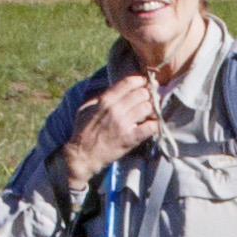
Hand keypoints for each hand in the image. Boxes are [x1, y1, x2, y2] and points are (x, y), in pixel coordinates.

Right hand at [56, 72, 161, 193]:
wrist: (82, 156)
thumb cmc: (82, 132)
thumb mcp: (85, 109)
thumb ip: (99, 97)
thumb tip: (115, 89)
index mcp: (105, 101)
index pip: (128, 82)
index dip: (140, 80)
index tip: (145, 82)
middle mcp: (115, 110)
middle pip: (141, 93)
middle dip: (148, 94)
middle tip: (151, 97)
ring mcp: (123, 124)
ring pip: (148, 108)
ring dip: (152, 108)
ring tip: (152, 111)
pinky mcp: (130, 139)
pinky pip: (150, 127)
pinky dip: (155, 124)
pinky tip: (153, 124)